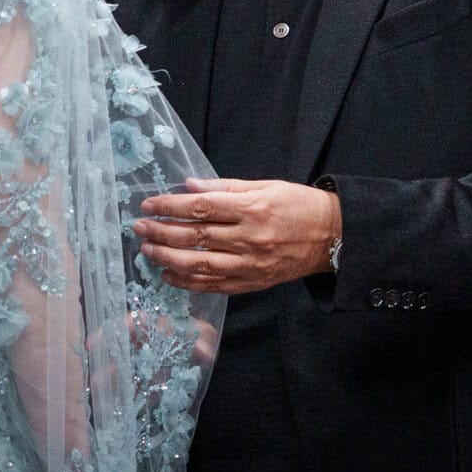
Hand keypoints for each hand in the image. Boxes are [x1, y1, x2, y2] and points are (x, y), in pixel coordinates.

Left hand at [135, 177, 341, 295]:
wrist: (332, 237)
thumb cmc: (299, 205)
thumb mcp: (266, 185)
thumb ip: (226, 187)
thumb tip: (189, 186)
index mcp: (253, 208)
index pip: (201, 207)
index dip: (170, 207)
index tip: (149, 205)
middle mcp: (250, 238)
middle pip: (196, 236)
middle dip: (162, 232)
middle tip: (139, 228)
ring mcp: (251, 264)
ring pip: (200, 265)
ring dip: (168, 259)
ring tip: (147, 252)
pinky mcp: (253, 283)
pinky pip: (214, 285)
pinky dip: (188, 282)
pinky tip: (169, 276)